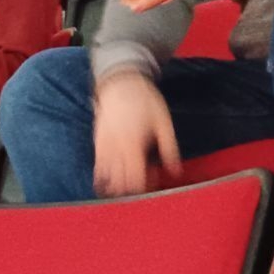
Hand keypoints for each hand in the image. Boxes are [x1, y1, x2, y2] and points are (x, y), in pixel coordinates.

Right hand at [93, 72, 180, 196]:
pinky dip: (105, 180)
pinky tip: (114, 179)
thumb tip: (175, 171)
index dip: (145, 186)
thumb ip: (169, 149)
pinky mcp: (97, 146)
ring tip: (131, 180)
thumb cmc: (145, 102)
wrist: (120, 85)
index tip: (154, 181)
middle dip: (133, 188)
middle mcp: (116, 150)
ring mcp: (104, 149)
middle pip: (121, 183)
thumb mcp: (164, 123)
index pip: (135, 178)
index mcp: (134, 145)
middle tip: (146, 180)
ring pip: (107, 180)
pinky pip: (98, 170)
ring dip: (119, 186)